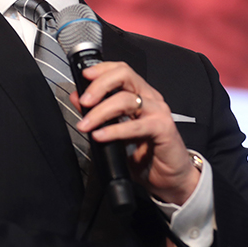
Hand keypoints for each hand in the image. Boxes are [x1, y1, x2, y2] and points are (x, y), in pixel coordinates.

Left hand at [73, 61, 199, 204]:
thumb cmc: (146, 154)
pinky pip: (136, 125)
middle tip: (84, 101)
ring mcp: (158, 111)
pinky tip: (101, 136)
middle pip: (124, 75)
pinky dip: (115, 130)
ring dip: (100, 112)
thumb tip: (77, 98)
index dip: (101, 69)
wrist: (170, 177)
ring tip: (86, 125)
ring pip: (126, 99)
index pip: (120, 70)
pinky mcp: (163, 128)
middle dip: (99, 86)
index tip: (84, 75)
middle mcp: (150, 98)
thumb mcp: (115, 133)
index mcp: (140, 94)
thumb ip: (97, 113)